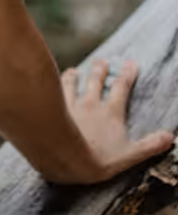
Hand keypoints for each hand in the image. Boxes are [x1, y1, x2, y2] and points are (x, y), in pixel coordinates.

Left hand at [60, 58, 174, 182]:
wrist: (65, 154)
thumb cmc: (98, 157)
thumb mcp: (131, 155)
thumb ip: (150, 145)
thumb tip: (170, 137)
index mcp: (111, 112)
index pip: (121, 89)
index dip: (127, 75)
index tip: (131, 64)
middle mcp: (91, 103)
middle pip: (96, 81)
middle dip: (100, 70)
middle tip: (102, 61)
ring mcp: (72, 104)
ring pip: (73, 83)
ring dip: (74, 76)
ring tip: (74, 70)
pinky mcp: (55, 108)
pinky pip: (55, 92)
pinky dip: (56, 85)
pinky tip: (52, 81)